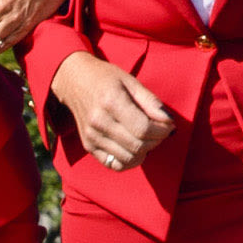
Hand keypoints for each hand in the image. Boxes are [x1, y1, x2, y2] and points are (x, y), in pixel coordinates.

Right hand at [51, 51, 183, 172]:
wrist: (73, 81)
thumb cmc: (105, 78)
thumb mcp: (130, 81)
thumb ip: (150, 101)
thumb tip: (169, 121)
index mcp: (111, 101)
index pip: (143, 128)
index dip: (162, 131)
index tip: (169, 125)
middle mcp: (99, 122)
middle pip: (138, 145)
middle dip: (157, 141)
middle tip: (161, 131)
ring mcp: (92, 137)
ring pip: (129, 158)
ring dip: (145, 151)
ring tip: (147, 137)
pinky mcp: (88, 146)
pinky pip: (115, 165)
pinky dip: (130, 160)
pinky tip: (135, 147)